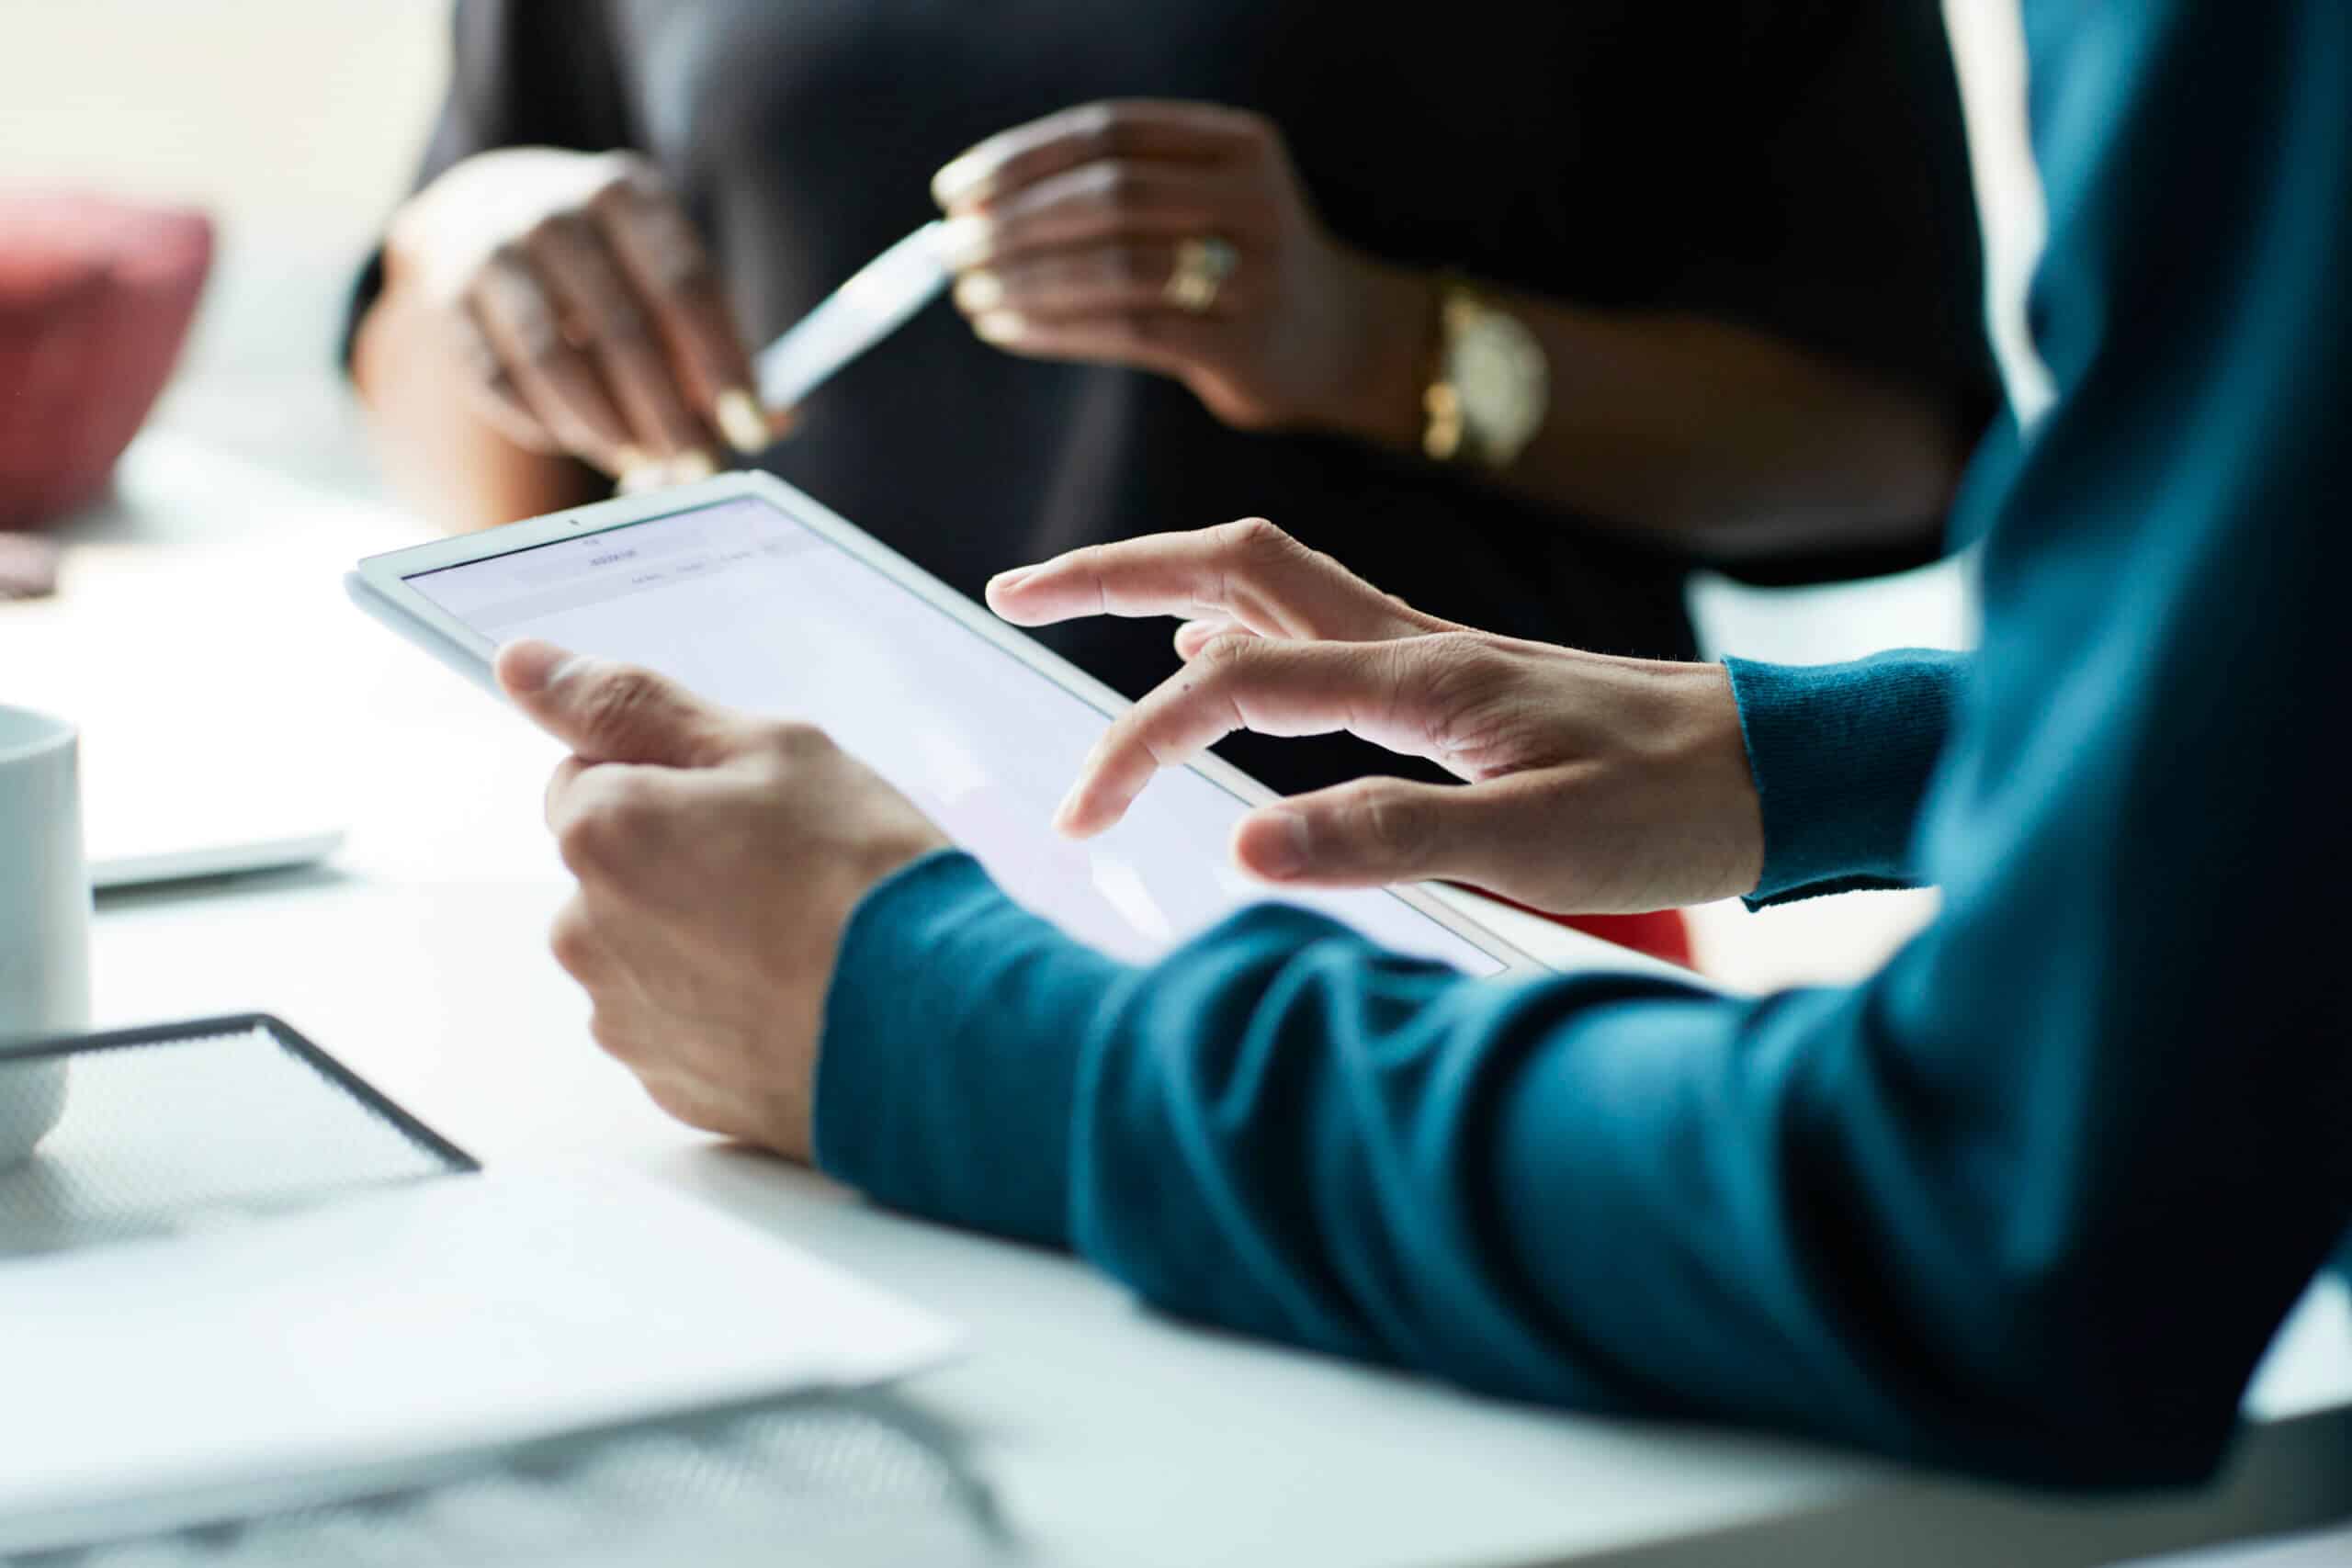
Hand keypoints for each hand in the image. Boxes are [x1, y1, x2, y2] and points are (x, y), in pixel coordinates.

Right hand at [385, 148, 787, 481]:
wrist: (487, 212)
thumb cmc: (611, 265)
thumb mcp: (669, 277)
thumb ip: (721, 346)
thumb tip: (778, 421)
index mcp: (628, 193)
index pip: (685, 284)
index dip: (722, 365)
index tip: (752, 428)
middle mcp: (553, 211)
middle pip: (622, 328)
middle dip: (668, 413)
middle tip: (699, 468)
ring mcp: (491, 251)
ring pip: (555, 361)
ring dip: (607, 429)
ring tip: (644, 465)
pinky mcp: (447, 299)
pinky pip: (501, 382)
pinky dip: (549, 425)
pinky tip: (583, 438)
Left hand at [495, 640, 948, 1158]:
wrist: (935, 1027)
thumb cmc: (862, 879)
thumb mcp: (769, 749)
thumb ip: (631, 703)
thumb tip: (522, 664)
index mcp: (601, 832)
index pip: (590, 774)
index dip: (673, 777)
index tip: (747, 802)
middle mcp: (585, 932)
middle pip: (614, 867)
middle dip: (680, 859)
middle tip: (786, 870)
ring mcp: (625, 1017)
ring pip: (646, 948)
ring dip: (700, 937)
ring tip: (800, 941)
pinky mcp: (668, 1084)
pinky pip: (680, 1022)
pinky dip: (724, 1007)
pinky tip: (796, 996)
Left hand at [932, 101, 1429, 440]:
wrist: (1339, 342)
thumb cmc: (1237, 266)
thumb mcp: (1201, 199)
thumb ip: (1118, 187)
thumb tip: (975, 208)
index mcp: (1237, 143)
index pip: (1108, 133)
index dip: (1020, 160)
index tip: (953, 192)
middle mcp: (1253, 198)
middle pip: (1108, 195)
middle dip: (1012, 223)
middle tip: (948, 250)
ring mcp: (1254, 272)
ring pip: (1112, 265)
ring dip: (1024, 281)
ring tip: (970, 295)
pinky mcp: (1241, 344)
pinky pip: (1126, 330)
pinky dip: (1053, 329)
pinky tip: (1008, 329)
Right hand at [986, 520, 1764, 913]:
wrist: (1780, 768)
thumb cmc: (1672, 807)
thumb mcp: (1539, 842)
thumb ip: (1388, 835)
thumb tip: (1240, 847)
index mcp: (1418, 679)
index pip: (1231, 684)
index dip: (1137, 745)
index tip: (1081, 820)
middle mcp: (1411, 642)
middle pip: (1232, 566)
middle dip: (1112, 572)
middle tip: (1013, 595)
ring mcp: (1430, 652)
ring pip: (1270, 582)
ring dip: (1166, 585)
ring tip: (1082, 612)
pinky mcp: (1451, 678)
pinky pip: (1315, 623)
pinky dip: (1239, 626)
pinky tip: (1223, 669)